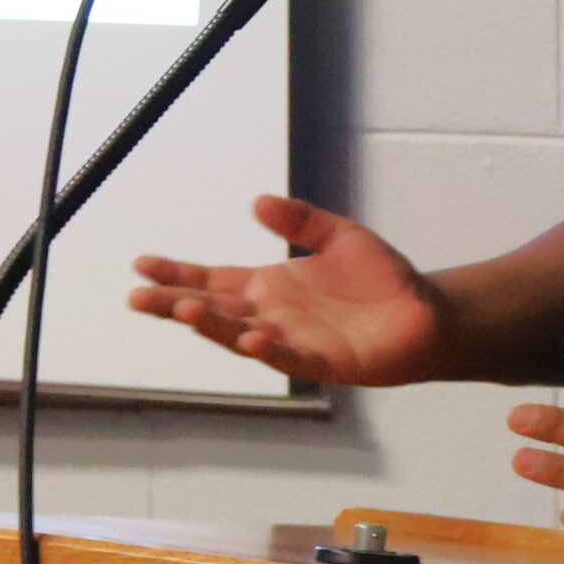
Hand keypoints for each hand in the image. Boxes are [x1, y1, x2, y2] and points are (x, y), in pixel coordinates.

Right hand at [129, 195, 444, 385]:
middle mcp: (273, 316)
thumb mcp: (338, 234)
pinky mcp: (325, 361)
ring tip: (182, 308)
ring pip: (241, 335)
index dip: (178, 273)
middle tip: (137, 296)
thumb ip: (300, 220)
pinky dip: (269, 349)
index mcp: (270, 287)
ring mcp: (294, 341)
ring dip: (212, 325)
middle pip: (214, 309)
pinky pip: (290, 357)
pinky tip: (250, 337)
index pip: (214, 280)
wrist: (426, 314)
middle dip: (174, 303)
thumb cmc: (381, 279)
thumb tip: (257, 202)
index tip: (141, 264)